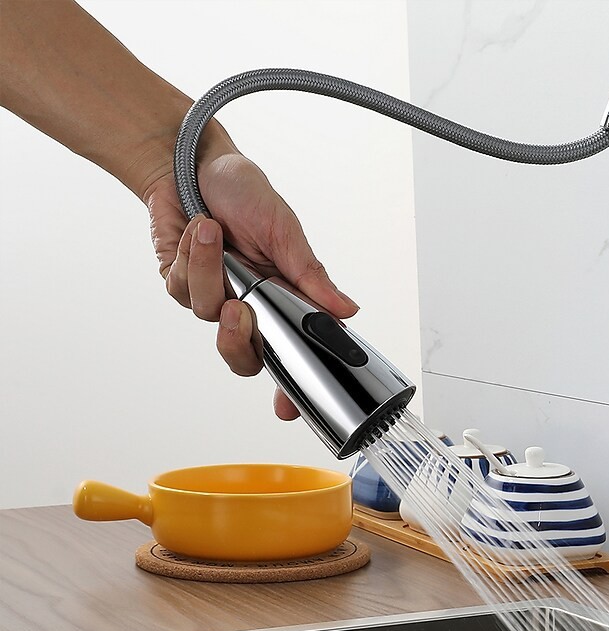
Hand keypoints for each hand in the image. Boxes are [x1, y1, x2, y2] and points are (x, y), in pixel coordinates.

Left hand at [144, 150, 358, 419]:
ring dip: (209, 270)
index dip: (289, 387)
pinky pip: (180, 288)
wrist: (193, 161)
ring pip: (207, 313)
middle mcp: (248, 306)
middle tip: (240, 310)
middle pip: (241, 356)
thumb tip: (346, 311)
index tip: (289, 408)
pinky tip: (197, 229)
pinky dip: (188, 257)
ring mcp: (213, 297)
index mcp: (280, 299)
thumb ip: (311, 274)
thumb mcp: (285, 230)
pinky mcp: (179, 282)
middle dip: (237, 340)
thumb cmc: (244, 192)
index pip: (288, 354)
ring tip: (214, 232)